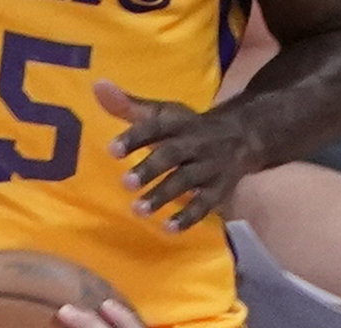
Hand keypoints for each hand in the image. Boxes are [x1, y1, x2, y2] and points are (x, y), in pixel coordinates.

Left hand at [97, 79, 261, 231]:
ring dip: (163, 196)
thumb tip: (97, 86)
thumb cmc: (189, 128)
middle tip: (126, 183)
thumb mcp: (163, 114)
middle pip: (173, 155)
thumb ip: (129, 106)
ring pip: (186, 181)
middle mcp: (196, 143)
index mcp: (179, 122)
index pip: (156, 127)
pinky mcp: (219, 190)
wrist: (242, 137)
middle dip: (150, 169)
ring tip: (138, 210)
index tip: (112, 151)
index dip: (135, 138)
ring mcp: (210, 167)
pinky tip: (167, 228)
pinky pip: (205, 205)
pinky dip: (188, 218)